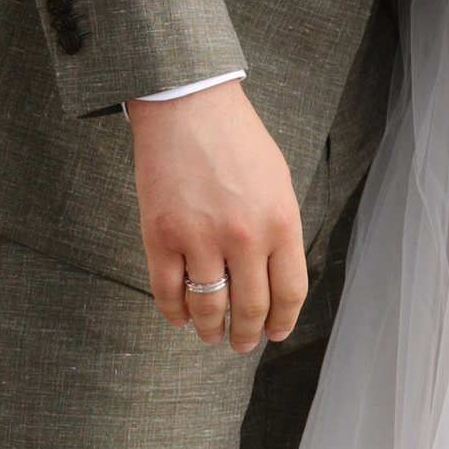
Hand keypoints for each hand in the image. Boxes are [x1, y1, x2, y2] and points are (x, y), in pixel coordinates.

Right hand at [128, 80, 305, 353]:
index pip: (288, 293)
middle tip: (241, 344)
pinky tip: (180, 317)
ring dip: (210, 329)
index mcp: (280, 222)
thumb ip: (279, 230)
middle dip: (246, 334)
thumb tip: (275, 277)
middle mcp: (244, 236)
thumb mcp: (277, 182)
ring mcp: (200, 238)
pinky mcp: (160, 235)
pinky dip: (174, 312)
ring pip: (208, 307)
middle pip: (250, 308)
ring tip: (211, 335)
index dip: (282, 322)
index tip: (275, 333)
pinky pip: (168, 291)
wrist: (188, 104)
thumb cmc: (236, 139)